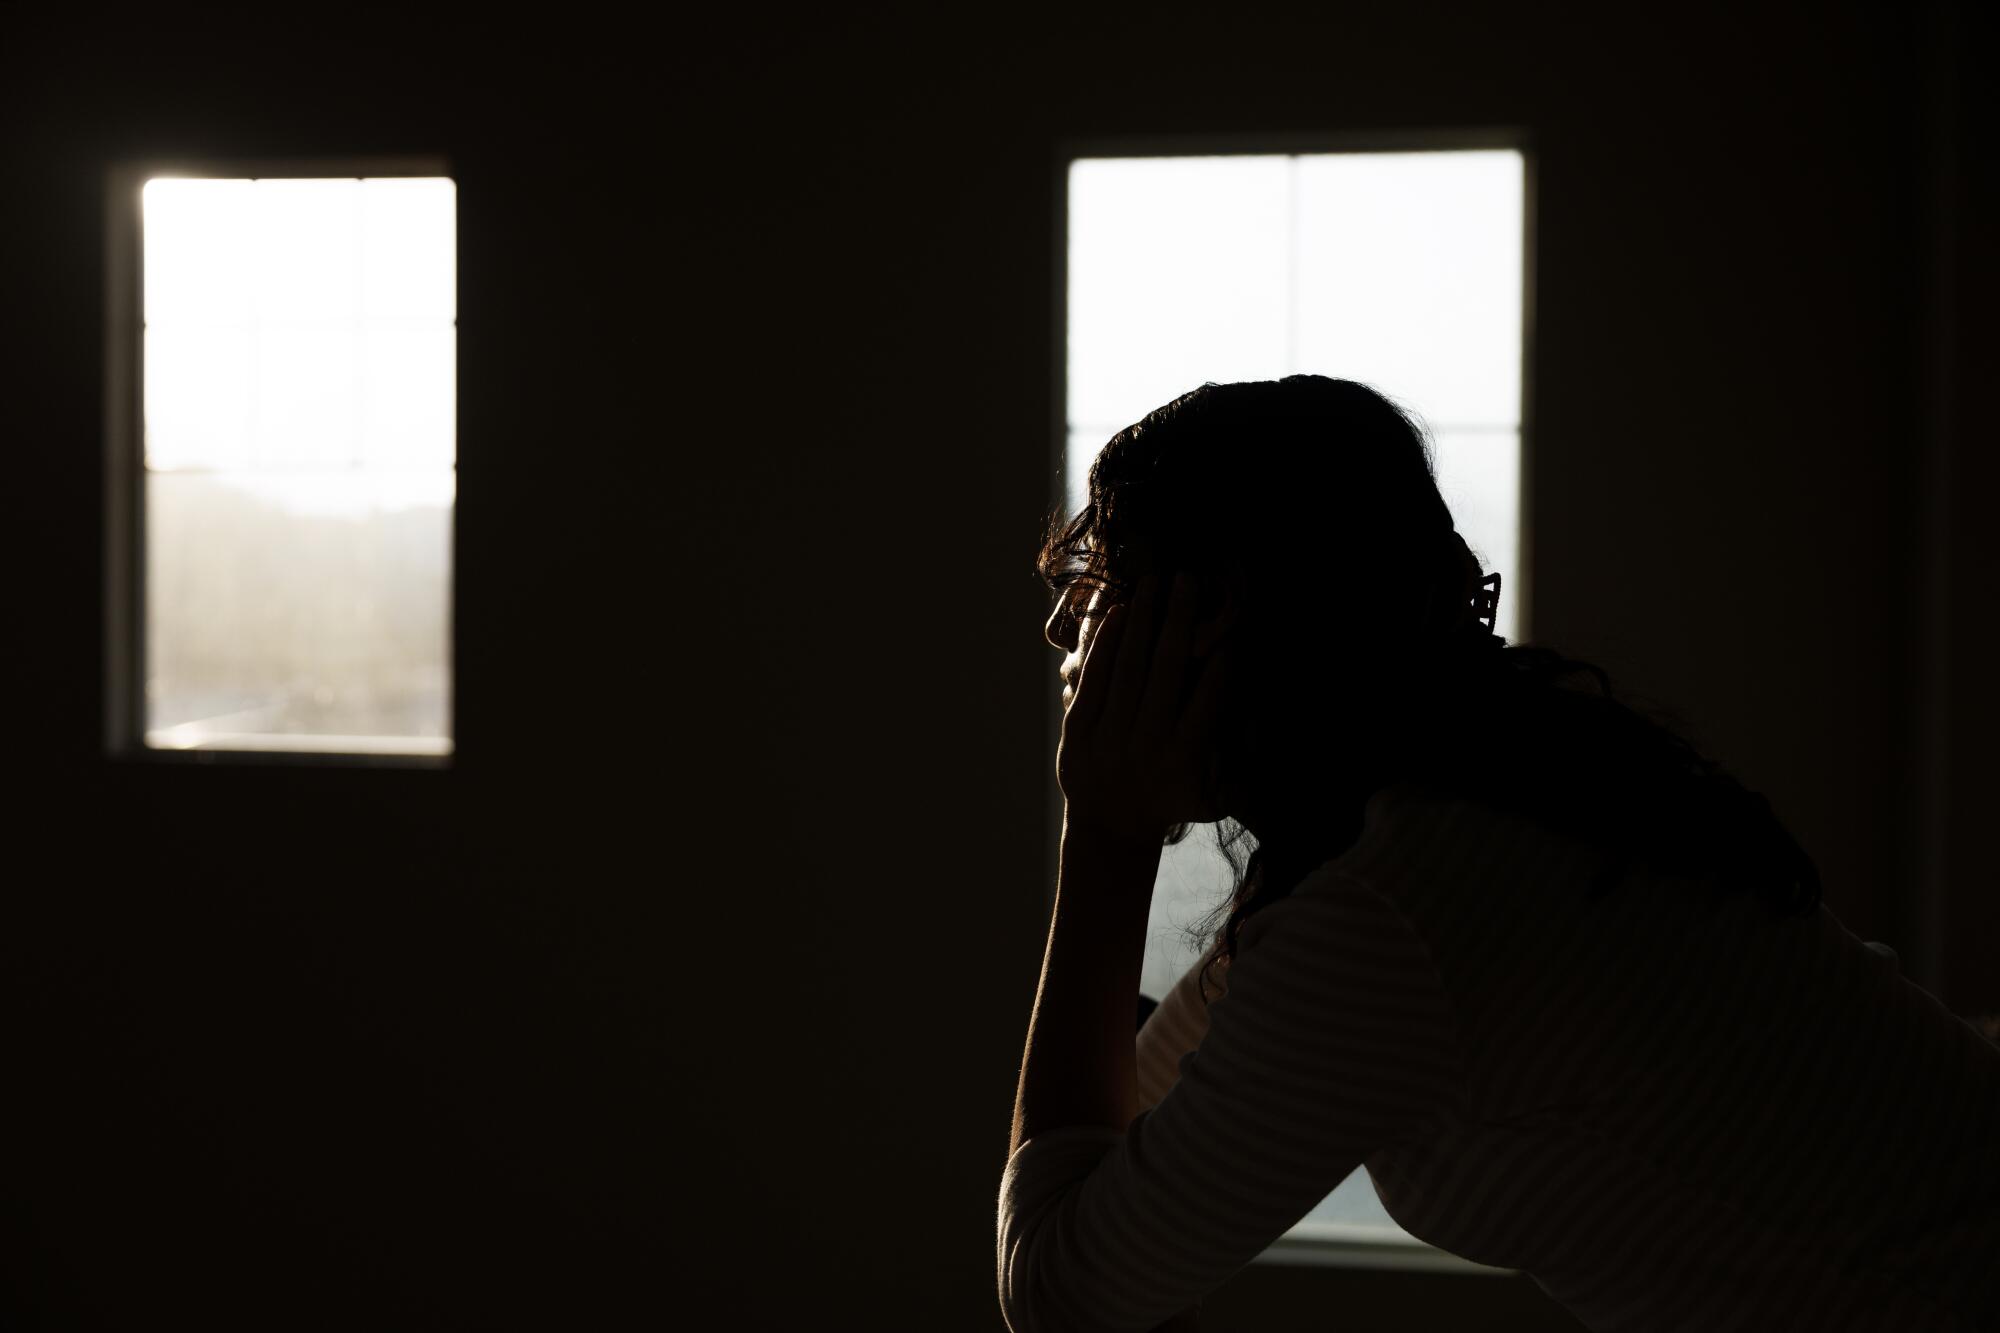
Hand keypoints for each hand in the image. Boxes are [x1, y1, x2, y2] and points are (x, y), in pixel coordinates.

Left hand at [1057, 573, 1228, 841]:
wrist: (1110, 827)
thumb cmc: (1172, 802)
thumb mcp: (1212, 796)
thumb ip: (1239, 763)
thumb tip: (1266, 719)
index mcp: (1184, 759)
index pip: (1209, 698)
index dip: (1222, 659)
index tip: (1231, 625)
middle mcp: (1147, 745)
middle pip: (1166, 671)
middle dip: (1178, 620)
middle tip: (1187, 579)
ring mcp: (1109, 738)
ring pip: (1128, 667)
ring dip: (1142, 620)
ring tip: (1153, 582)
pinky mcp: (1077, 733)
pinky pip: (1094, 679)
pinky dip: (1106, 643)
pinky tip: (1119, 611)